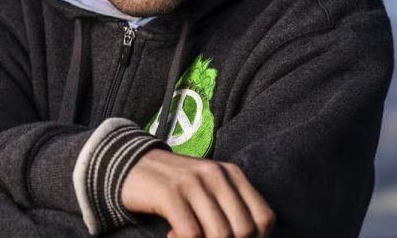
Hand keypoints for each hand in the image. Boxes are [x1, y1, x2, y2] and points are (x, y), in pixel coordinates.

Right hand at [122, 150, 274, 237]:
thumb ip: (229, 209)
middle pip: (244, 230)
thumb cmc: (175, 187)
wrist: (132, 165)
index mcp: (232, 174)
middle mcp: (216, 175)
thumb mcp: (208, 190)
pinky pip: (191, 233)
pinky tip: (171, 236)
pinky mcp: (169, 193)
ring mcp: (193, 182)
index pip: (264, 218)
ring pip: (220, 234)